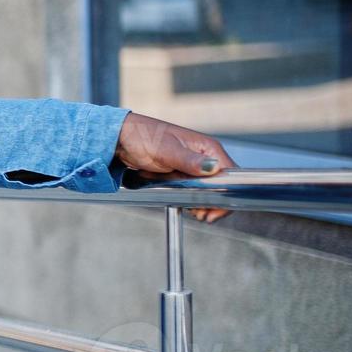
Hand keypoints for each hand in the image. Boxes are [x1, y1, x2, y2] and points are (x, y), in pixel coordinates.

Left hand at [114, 112, 237, 223]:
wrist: (121, 139)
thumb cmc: (143, 137)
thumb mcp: (167, 151)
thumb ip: (190, 160)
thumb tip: (213, 167)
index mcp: (207, 147)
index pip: (230, 173)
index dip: (226, 193)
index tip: (214, 208)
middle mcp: (203, 156)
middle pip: (220, 185)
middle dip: (213, 202)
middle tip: (200, 214)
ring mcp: (192, 166)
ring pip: (207, 189)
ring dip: (202, 202)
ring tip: (193, 211)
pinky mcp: (181, 173)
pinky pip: (193, 189)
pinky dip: (191, 198)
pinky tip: (185, 204)